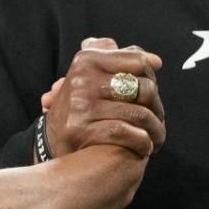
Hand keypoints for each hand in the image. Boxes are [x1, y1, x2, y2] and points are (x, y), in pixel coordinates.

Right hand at [40, 38, 165, 159]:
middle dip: (157, 108)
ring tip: (156, 138)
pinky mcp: (81, 131)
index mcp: (87, 60)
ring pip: (139, 114)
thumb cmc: (81, 106)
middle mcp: (82, 80)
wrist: (51, 141)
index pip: (138, 61)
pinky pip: (125, 133)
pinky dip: (142, 142)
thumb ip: (121, 62)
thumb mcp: (92, 75)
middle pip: (144, 88)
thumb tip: (155, 61)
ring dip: (156, 130)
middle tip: (157, 120)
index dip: (152, 78)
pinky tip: (144, 147)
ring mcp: (81, 106)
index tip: (151, 95)